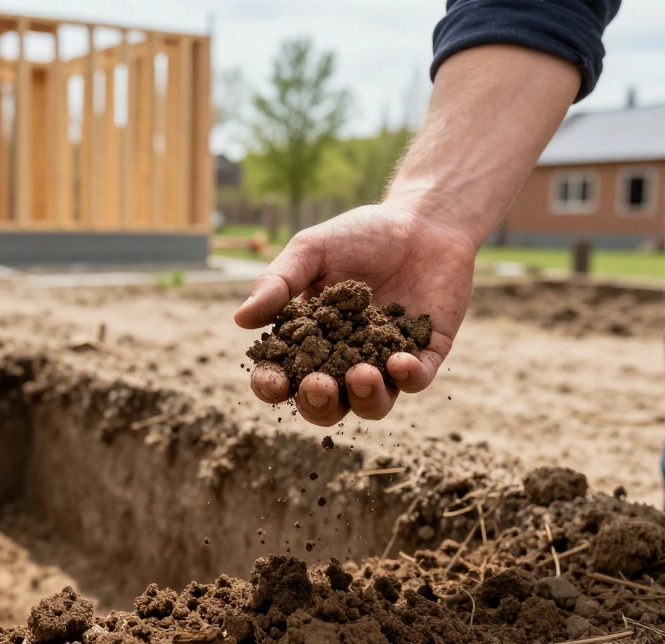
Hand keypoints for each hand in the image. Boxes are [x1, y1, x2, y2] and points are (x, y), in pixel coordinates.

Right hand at [234, 201, 477, 425]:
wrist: (422, 218)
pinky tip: (400, 360)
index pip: (284, 374)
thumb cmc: (360, 234)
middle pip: (326, 404)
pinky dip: (408, 377)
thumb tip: (240, 319)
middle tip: (319, 385)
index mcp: (310, 339)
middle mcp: (345, 359)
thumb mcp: (312, 251)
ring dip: (365, 398)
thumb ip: (278, 283)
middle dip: (318, 403)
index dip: (273, 385)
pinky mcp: (424, 353)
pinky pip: (416, 380)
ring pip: (372, 404)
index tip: (273, 382)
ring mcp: (385, 360)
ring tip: (363, 375)